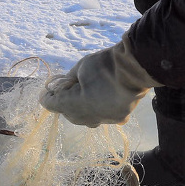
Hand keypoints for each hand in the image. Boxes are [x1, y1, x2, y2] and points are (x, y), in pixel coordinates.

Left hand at [39, 33, 158, 126]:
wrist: (137, 66)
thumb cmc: (105, 65)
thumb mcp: (80, 67)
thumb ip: (67, 80)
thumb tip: (59, 87)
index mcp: (73, 105)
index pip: (51, 105)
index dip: (46, 97)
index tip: (46, 90)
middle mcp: (86, 118)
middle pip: (68, 113)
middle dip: (65, 101)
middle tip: (68, 86)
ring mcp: (103, 121)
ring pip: (86, 117)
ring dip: (83, 107)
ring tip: (87, 92)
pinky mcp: (118, 119)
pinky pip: (103, 116)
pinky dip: (100, 108)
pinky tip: (103, 98)